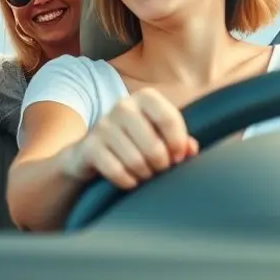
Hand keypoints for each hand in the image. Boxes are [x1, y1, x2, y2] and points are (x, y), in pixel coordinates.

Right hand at [61, 87, 198, 189]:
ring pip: (136, 161)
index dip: (178, 144)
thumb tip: (190, 149)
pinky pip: (116, 171)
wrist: (92, 151)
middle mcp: (123, 106)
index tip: (178, 157)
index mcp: (145, 98)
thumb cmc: (135, 141)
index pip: (168, 119)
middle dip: (161, 164)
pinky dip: (127, 181)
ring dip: (144, 174)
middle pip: (154, 146)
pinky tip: (130, 179)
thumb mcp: (159, 135)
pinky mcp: (89, 146)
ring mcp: (103, 125)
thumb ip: (180, 140)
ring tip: (145, 173)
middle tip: (160, 168)